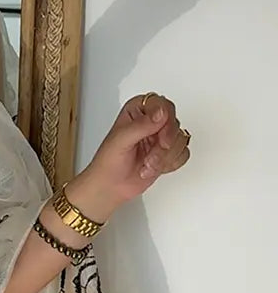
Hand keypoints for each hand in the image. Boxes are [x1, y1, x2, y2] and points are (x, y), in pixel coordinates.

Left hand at [71, 93, 190, 221]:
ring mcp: (161, 137)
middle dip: (164, 143)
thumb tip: (161, 113)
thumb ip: (141, 125)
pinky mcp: (168, 152)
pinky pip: (183, 153)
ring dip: (164, 157)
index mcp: (137, 110)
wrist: (111, 187)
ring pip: (180, 139)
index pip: (161, 105)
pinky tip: (153, 168)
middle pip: (174, 122)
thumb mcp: (121, 140)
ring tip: (147, 164)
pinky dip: (169, 164)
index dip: (164, 119)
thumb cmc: (108, 162)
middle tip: (151, 155)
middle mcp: (151, 121)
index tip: (158, 134)